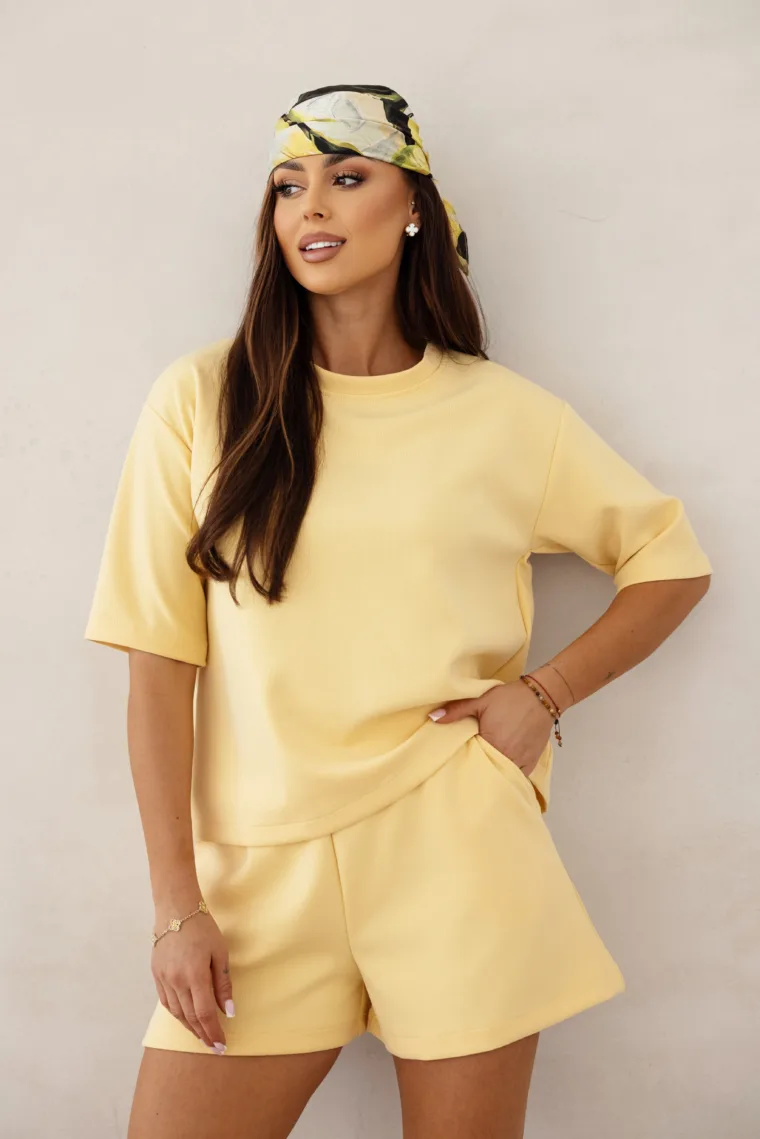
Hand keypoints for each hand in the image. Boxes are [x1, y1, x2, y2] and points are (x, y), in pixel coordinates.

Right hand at [151, 899, 233, 1052]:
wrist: (176, 910)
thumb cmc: (203, 928)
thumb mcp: (220, 953)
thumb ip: (223, 984)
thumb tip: (228, 1011)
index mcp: (194, 975)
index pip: (204, 1013)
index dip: (213, 1032)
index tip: (221, 1045)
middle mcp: (176, 981)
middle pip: (190, 1017)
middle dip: (203, 1034)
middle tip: (213, 1046)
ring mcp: (163, 979)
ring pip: (176, 1012)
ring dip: (189, 1027)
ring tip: (201, 1036)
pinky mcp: (156, 975)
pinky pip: (166, 1002)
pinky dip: (176, 1014)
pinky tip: (185, 1018)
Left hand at [428, 680, 552, 777]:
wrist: (542, 696)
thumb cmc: (510, 698)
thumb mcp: (481, 700)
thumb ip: (456, 711)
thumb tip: (433, 718)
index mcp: (493, 744)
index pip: (472, 762)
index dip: (463, 763)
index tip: (453, 765)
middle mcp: (508, 757)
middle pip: (487, 772)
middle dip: (477, 772)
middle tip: (464, 772)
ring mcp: (521, 762)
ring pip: (502, 777)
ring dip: (492, 775)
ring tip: (480, 776)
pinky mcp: (531, 763)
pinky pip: (517, 777)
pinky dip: (507, 776)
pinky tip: (498, 774)